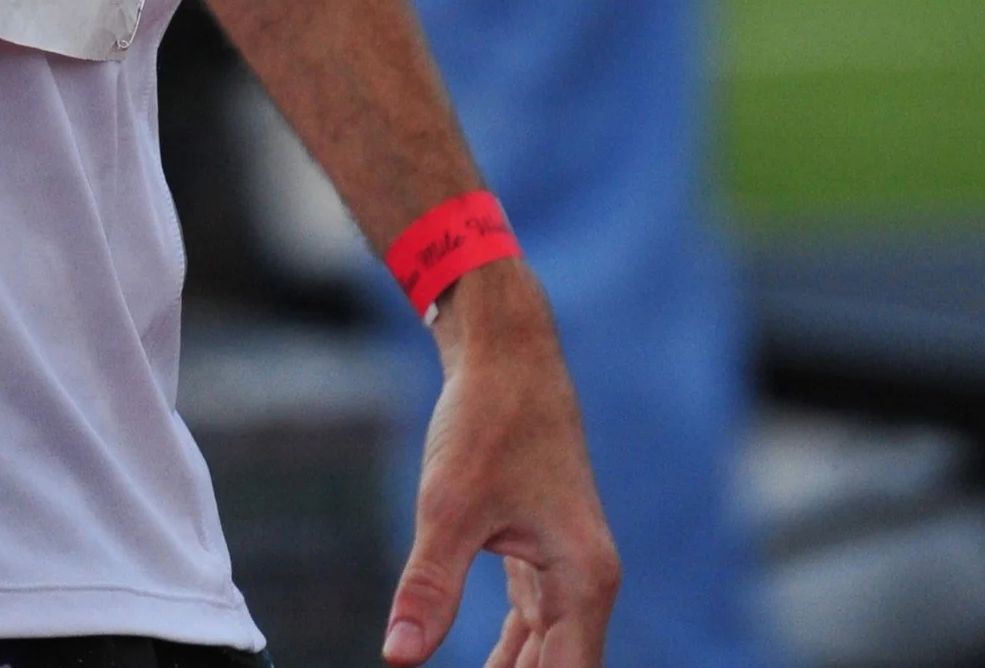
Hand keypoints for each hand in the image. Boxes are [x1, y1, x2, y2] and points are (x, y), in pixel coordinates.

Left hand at [386, 263, 619, 667]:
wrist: (505, 348)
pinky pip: (531, 623)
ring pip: (545, 653)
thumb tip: (399, 658)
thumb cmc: (488, 417)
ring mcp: (566, 566)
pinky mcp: (539, 550)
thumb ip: (429, 586)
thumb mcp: (450, 504)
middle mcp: (586, 581)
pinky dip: (509, 653)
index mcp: (583, 579)